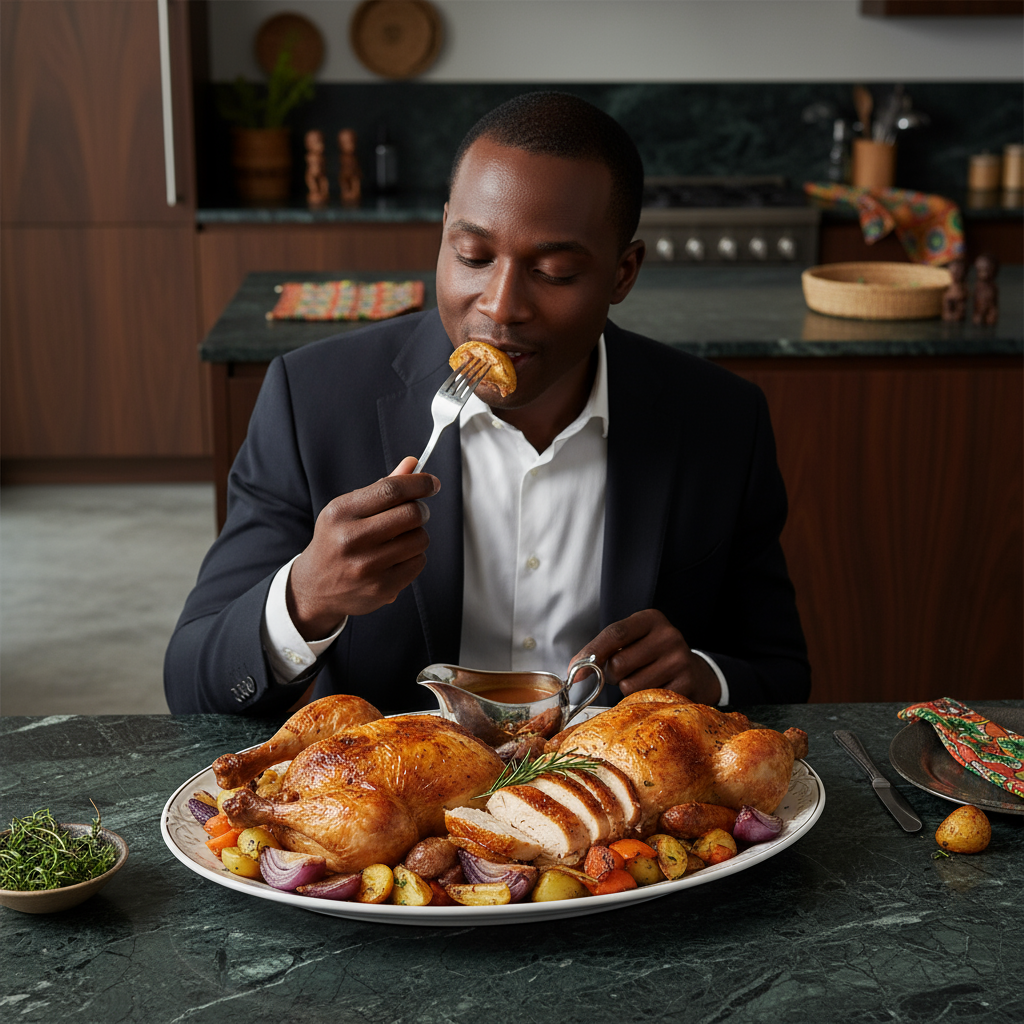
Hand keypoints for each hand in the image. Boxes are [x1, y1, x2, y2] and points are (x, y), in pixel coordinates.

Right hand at [287, 457, 438, 639]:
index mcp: (340, 513)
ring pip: (420, 539)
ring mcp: (367, 567)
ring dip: (417, 535)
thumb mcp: (348, 510)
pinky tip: (396, 559)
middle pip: (411, 513)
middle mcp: (351, 539)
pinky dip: (414, 557)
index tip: (432, 483)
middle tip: (415, 513)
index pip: (391, 489)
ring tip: (399, 539)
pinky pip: (419, 562)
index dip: (420, 483)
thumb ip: (382, 487)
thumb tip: (414, 464)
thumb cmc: (336, 541)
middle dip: (421, 510)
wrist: (315, 587)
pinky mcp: (381, 588)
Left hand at [571, 609, 720, 705]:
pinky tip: (656, 688)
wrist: (694, 672)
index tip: (574, 670)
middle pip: (618, 663)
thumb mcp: (632, 641)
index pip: (615, 633)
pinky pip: (646, 699)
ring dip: (628, 688)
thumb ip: (603, 649)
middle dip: (613, 674)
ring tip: (644, 679)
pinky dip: (643, 699)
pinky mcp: (686, 685)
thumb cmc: (652, 656)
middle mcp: (668, 635)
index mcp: (651, 619)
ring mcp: (679, 660)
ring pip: (630, 685)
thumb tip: (574, 669)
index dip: (592, 652)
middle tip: (627, 671)